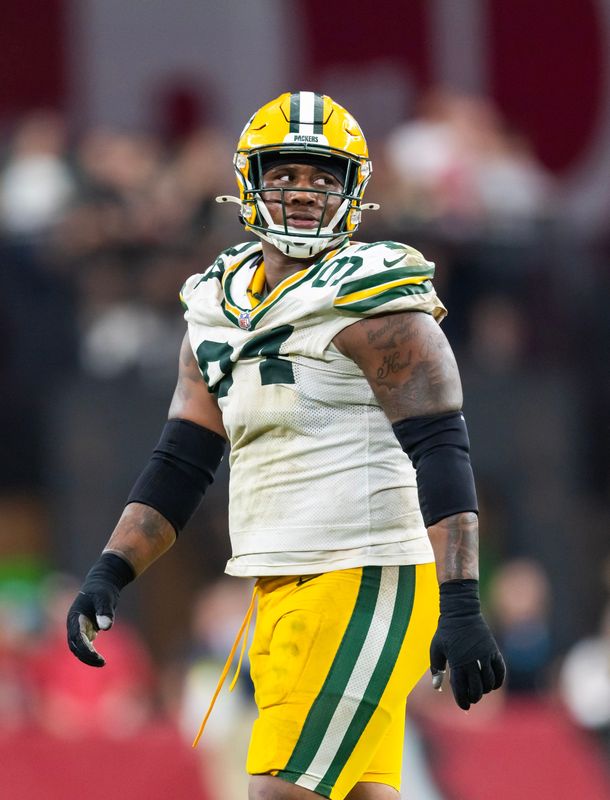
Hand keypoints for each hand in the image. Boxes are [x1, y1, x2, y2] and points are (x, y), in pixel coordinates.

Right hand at [66, 552, 134, 666]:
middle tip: (102, 662)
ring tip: (102, 662)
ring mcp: (78, 628)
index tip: (96, 656)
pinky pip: (85, 645)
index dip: (85, 648)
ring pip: (78, 648)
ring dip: (88, 657)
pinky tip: (100, 659)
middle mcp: (73, 624)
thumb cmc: (103, 590)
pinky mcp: (85, 630)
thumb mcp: (106, 598)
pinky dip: (90, 653)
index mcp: (75, 617)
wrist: (102, 583)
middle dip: (86, 656)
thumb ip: (105, 611)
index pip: (76, 637)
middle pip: (75, 646)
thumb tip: (106, 627)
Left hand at [430, 579, 504, 709]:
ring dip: (485, 690)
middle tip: (471, 698)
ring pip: (490, 683)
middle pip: (477, 689)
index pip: (461, 689)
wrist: (461, 612)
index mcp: (457, 662)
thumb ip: (436, 669)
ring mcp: (485, 655)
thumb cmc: (446, 631)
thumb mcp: (436, 649)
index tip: (464, 706)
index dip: (463, 701)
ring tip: (479, 689)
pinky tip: (492, 683)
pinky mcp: (493, 650)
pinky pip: (500, 671)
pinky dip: (498, 681)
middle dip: (474, 697)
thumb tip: (437, 687)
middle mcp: (472, 661)